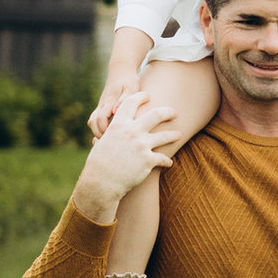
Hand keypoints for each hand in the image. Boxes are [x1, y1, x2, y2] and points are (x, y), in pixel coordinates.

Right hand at [73, 99, 175, 223]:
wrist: (102, 182)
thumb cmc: (98, 164)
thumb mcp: (101, 143)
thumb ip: (109, 136)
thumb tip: (106, 135)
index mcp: (119, 124)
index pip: (131, 102)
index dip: (140, 96)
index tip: (147, 95)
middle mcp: (132, 131)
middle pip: (156, 115)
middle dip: (168, 112)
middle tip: (175, 112)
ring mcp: (142, 145)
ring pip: (165, 136)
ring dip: (173, 135)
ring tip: (179, 135)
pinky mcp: (148, 160)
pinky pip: (163, 158)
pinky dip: (167, 161)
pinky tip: (169, 163)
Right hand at [88, 36, 154, 139]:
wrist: (121, 69)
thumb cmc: (129, 79)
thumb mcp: (131, 87)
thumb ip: (125, 99)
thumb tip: (116, 112)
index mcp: (108, 101)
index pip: (100, 119)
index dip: (104, 130)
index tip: (112, 139)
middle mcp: (102, 104)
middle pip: (93, 123)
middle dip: (98, 134)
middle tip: (110, 144)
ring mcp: (100, 105)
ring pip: (92, 121)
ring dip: (98, 131)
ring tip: (110, 141)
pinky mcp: (102, 106)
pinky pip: (96, 120)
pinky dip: (100, 127)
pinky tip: (111, 134)